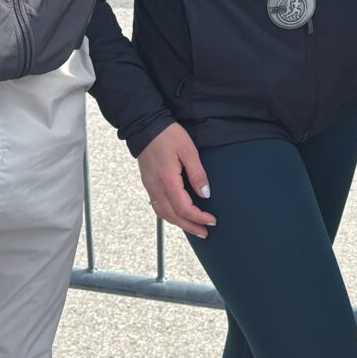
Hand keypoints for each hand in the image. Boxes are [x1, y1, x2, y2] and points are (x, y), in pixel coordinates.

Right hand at [136, 123, 215, 237]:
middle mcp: (156, 186)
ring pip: (163, 213)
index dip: (199, 217)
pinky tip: (178, 215)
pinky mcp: (148, 183)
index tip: (211, 220)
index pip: (184, 207)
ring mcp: (150, 186)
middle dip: (190, 226)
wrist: (145, 125)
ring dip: (179, 223)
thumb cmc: (167, 135)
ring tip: (193, 228)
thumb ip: (197, 173)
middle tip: (205, 232)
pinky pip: (157, 206)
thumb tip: (205, 193)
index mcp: (167, 179)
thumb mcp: (188, 150)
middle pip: (173, 216)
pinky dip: (169, 215)